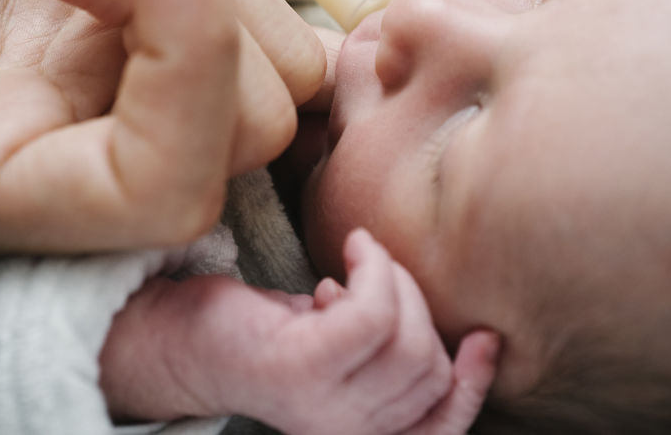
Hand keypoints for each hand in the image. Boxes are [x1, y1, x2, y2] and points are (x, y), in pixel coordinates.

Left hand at [254, 229, 498, 434]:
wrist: (185, 334)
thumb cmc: (270, 334)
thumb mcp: (344, 351)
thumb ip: (396, 354)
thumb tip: (479, 338)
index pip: (443, 427)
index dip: (476, 383)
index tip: (485, 336)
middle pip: (430, 364)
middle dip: (413, 299)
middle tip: (371, 273)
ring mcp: (327, 409)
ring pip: (407, 336)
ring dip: (389, 278)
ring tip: (353, 264)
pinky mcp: (305, 370)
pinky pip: (372, 313)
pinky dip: (370, 267)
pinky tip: (348, 253)